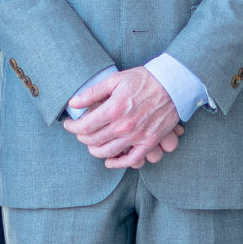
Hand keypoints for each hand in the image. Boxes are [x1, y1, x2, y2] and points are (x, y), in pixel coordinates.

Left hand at [64, 67, 184, 167]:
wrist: (173, 85)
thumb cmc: (144, 79)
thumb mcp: (115, 80)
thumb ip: (92, 92)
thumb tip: (73, 103)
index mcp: (114, 109)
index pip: (84, 127)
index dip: (72, 127)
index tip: (69, 124)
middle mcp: (124, 126)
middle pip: (93, 141)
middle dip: (81, 137)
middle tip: (79, 131)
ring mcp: (137, 136)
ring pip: (107, 152)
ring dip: (94, 150)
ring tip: (91, 143)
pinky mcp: (149, 142)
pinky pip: (130, 160)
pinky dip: (117, 163)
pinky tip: (109, 161)